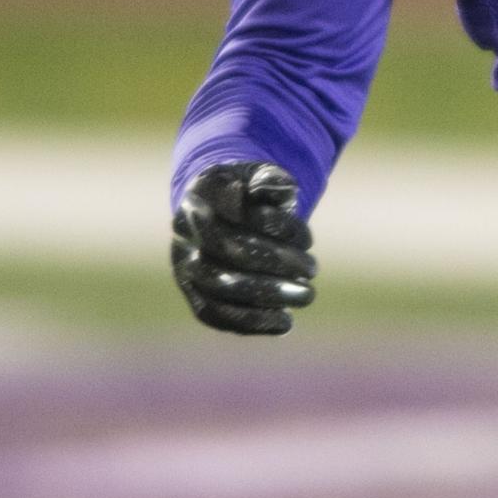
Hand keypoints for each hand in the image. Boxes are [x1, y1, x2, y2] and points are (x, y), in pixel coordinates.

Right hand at [171, 162, 316, 335]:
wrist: (228, 214)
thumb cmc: (254, 194)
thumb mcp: (265, 177)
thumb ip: (273, 180)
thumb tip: (282, 191)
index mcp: (202, 190)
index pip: (233, 206)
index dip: (270, 223)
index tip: (308, 238)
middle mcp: (185, 228)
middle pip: (227, 247)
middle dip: (276, 261)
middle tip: (313, 269)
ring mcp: (184, 262)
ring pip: (219, 285)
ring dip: (268, 294)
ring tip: (306, 295)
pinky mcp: (193, 294)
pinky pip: (216, 314)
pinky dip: (252, 321)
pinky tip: (285, 321)